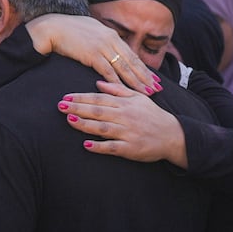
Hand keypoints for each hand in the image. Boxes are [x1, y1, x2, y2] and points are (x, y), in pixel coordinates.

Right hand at [26, 14, 159, 92]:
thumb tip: (111, 47)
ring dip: (136, 82)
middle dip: (145, 76)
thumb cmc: (69, 30)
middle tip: (157, 88)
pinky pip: (107, 71)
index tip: (153, 78)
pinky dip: (117, 82)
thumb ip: (103, 40)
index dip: (143, 67)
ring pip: (123, 67)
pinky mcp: (92, 54)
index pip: (131, 54)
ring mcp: (102, 47)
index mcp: (111, 35)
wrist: (53, 28)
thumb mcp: (91, 31)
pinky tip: (125, 91)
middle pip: (132, 62)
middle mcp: (110, 40)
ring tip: (146, 92)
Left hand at [59, 80, 186, 165]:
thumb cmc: (153, 116)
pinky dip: (99, 146)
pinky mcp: (130, 148)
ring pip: (102, 127)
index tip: (66, 97)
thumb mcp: (138, 98)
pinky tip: (86, 144)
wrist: (172, 135)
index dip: (81, 97)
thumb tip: (98, 83)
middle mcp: (125, 116)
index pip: (99, 98)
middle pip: (97, 111)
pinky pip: (112, 147)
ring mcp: (127, 132)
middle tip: (60, 106)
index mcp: (125, 103)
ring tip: (69, 120)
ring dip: (84, 124)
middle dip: (77, 108)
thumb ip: (118, 90)